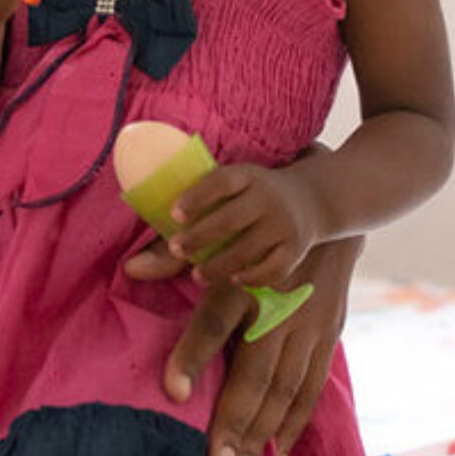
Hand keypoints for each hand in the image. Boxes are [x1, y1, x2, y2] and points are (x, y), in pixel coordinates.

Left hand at [122, 236, 361, 455]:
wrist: (321, 220)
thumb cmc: (253, 237)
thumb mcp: (216, 241)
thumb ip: (172, 259)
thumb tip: (132, 269)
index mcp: (243, 285)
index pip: (212, 324)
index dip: (192, 357)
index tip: (172, 392)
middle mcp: (278, 309)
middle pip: (255, 373)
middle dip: (235, 420)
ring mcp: (309, 327)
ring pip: (285, 389)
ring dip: (262, 432)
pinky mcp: (328, 338)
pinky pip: (311, 389)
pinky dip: (294, 424)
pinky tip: (275, 454)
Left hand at [168, 162, 322, 288]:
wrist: (313, 199)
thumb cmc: (256, 196)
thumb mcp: (237, 186)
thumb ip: (200, 206)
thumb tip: (141, 255)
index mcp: (248, 176)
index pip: (221, 182)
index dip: (197, 197)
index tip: (173, 215)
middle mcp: (269, 198)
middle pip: (230, 219)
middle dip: (199, 237)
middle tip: (177, 249)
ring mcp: (284, 224)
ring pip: (247, 249)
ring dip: (218, 266)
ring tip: (197, 275)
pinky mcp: (297, 249)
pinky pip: (272, 269)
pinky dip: (252, 277)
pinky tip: (234, 279)